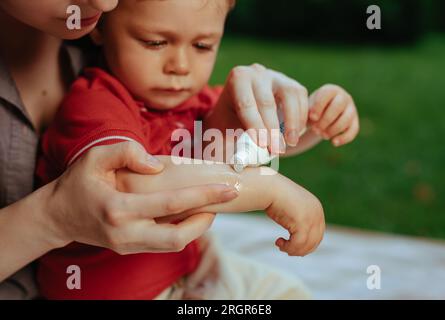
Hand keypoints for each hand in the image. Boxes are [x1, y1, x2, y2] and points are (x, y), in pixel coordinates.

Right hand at [46, 141, 238, 253]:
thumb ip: (126, 152)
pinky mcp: (130, 249)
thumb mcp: (95, 157)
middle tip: (226, 198)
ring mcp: (128, 245)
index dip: (203, 195)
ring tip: (211, 204)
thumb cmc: (78, 183)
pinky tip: (192, 213)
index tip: (228, 187)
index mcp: (118, 209)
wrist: (57, 216)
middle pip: (178, 238)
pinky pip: (164, 244)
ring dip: (198, 226)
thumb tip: (158, 165)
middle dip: (208, 219)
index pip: (171, 205)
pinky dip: (183, 230)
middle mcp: (126, 233)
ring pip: (174, 245)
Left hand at [221, 63, 308, 152]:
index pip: (246, 104)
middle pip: (267, 102)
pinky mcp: (291, 84)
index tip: (262, 145)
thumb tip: (236, 163)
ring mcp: (277, 76)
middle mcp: (257, 73)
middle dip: (273, 130)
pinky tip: (295, 134)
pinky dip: (301, 117)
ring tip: (290, 143)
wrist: (242, 110)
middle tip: (276, 151)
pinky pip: (301, 97)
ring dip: (292, 122)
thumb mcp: (222, 129)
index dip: (254, 126)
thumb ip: (226, 144)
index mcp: (237, 79)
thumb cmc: (230, 122)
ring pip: (289, 95)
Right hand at [266, 174, 324, 256]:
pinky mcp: (303, 223)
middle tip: (286, 249)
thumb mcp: (291, 208)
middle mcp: (317, 213)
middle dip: (300, 249)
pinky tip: (278, 242)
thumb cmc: (274, 196)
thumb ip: (298, 219)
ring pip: (306, 245)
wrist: (268, 187)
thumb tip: (297, 236)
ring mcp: (311, 218)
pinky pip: (298, 243)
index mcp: (317, 209)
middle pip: (314, 241)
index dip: (306, 244)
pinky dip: (289, 247)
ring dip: (293, 250)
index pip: (318, 234)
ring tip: (280, 246)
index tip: (292, 247)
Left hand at [308, 84, 359, 146]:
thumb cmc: (312, 110)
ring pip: (346, 120)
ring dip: (333, 130)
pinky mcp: (355, 122)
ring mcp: (351, 109)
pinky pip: (353, 130)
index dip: (318, 107)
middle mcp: (343, 97)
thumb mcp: (307, 107)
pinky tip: (333, 142)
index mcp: (330, 90)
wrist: (321, 115)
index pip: (326, 95)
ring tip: (322, 135)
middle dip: (325, 121)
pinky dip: (344, 138)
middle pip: (337, 107)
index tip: (312, 117)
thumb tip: (308, 120)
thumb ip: (306, 111)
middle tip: (315, 129)